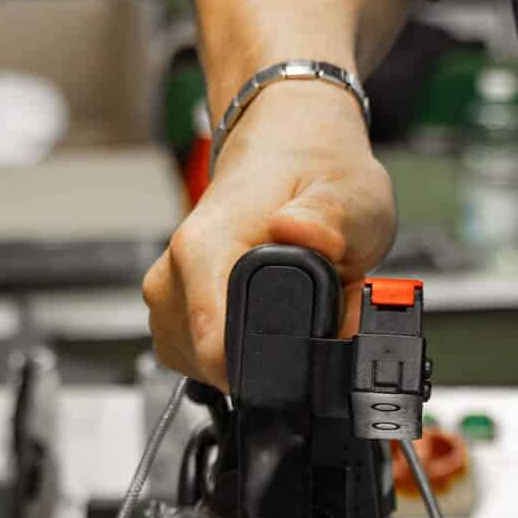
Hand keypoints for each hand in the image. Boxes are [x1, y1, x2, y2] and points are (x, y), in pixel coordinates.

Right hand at [143, 82, 395, 386]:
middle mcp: (174, 276)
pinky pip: (208, 359)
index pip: (214, 347)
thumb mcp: (349, 191)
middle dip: (279, 356)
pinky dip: (246, 346)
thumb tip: (304, 232)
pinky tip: (270, 312)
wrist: (287, 150)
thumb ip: (333, 220)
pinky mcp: (175, 314)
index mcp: (204, 248)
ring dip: (263, 351)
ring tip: (298, 300)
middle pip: (220, 366)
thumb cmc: (314, 173)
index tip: (318, 338)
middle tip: (322, 306)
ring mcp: (169, 298)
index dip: (276, 365)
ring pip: (215, 368)